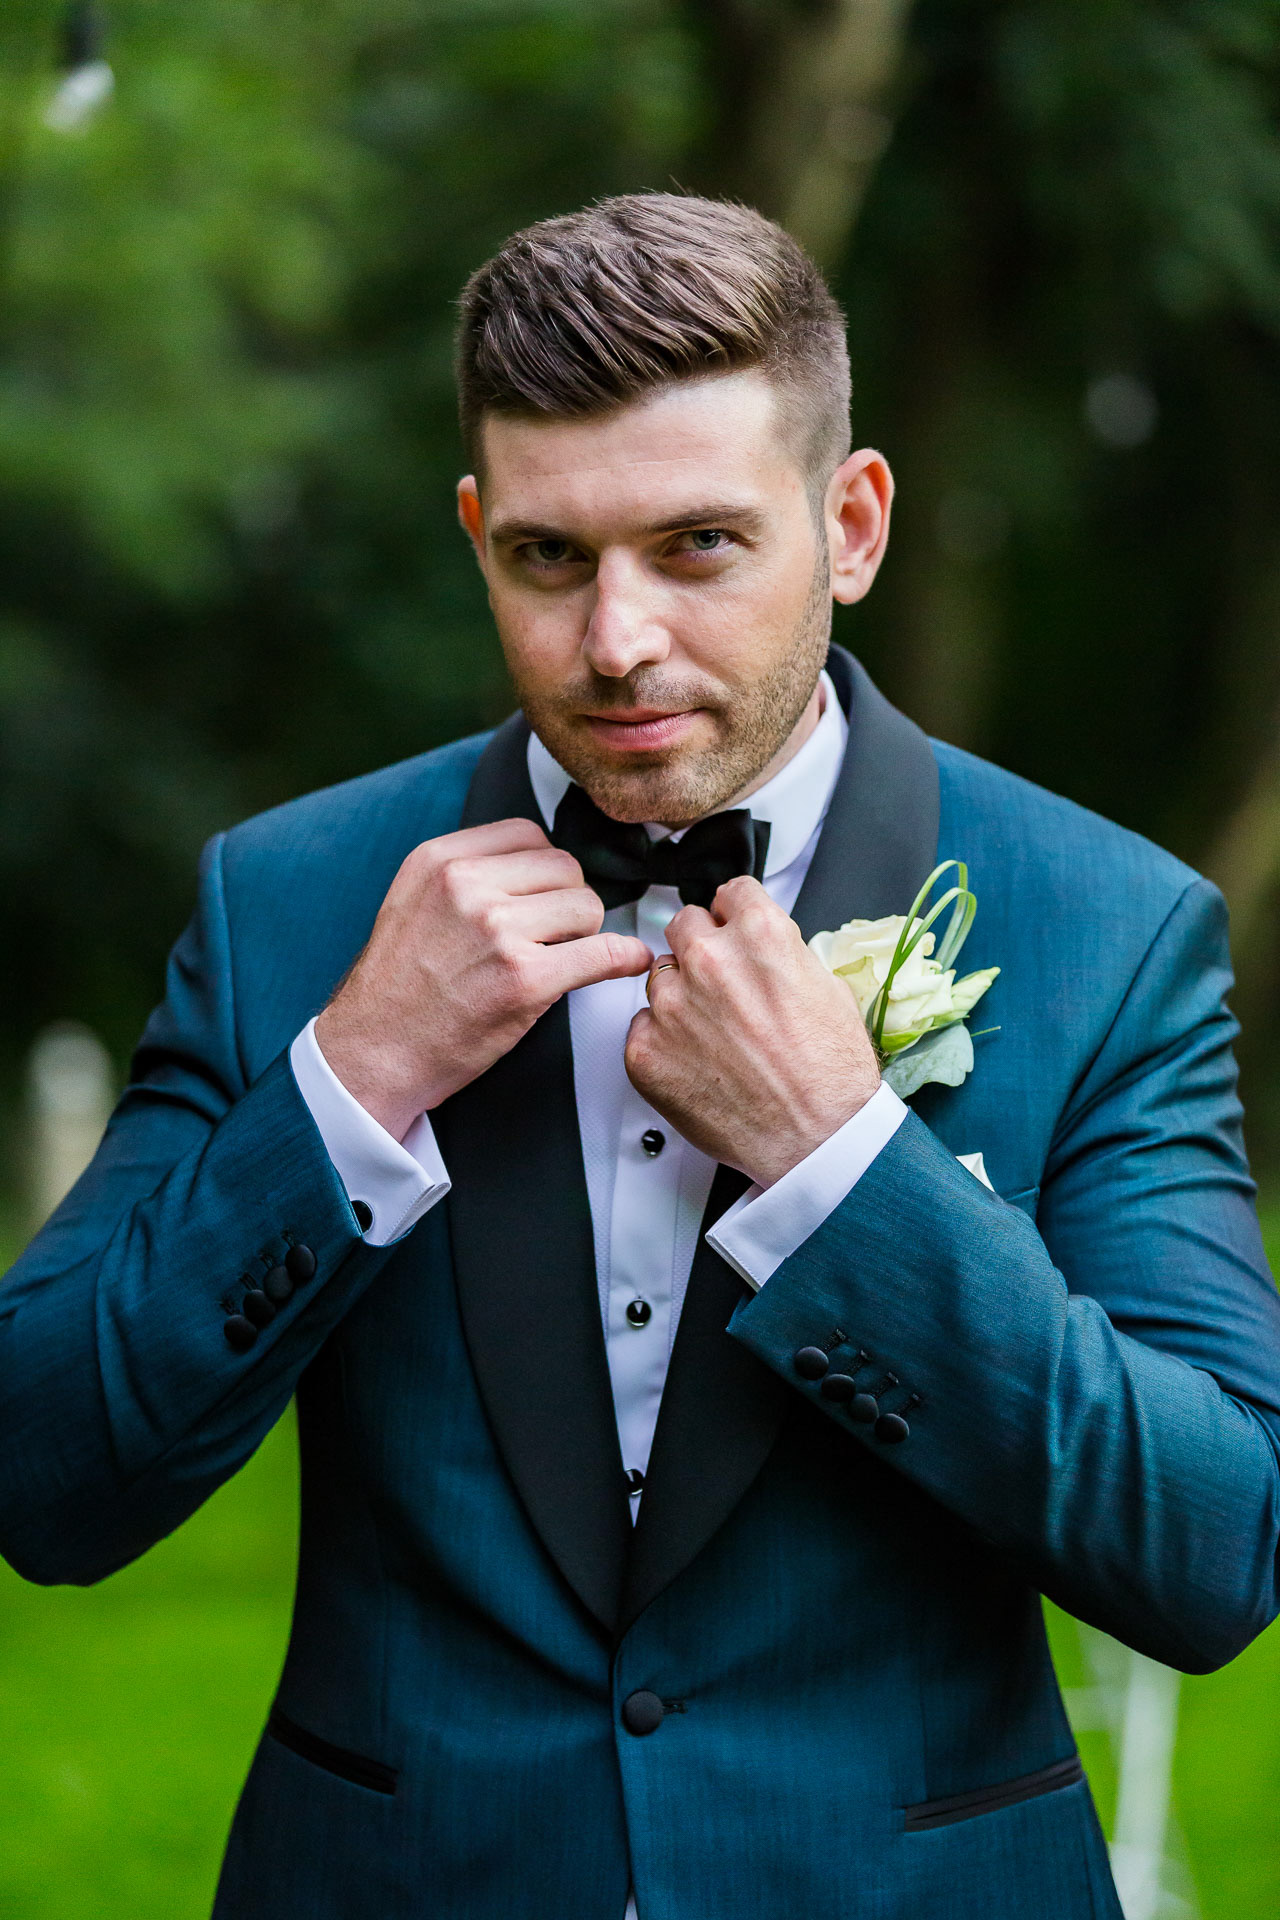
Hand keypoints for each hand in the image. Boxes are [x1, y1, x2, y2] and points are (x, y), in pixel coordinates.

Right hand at [316, 818, 650, 1138]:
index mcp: (439, 861)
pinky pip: (603, 952)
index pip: (528, 833)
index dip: (545, 869)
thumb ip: (465, 875)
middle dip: (568, 901)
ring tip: (558, 959)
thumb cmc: (397, 987)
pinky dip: (624, 958)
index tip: (542, 897)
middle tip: (551, 937)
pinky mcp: (524, 979)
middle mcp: (466, 886)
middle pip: (565, 867)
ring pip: (587, 906)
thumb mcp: (413, 902)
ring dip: (585, 934)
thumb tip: (537, 865)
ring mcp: (497, 931)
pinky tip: (629, 962)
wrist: (374, 1053)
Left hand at [624, 877, 879, 1186]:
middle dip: (703, 948)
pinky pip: (642, 1027)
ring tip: (717, 1034)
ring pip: (660, 976)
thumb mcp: (828, 988)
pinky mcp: (645, 1049)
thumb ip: (783, 954)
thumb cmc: (831, 1075)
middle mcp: (709, 962)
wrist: (816, 1139)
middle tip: (723, 985)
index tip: (733, 927)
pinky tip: (699, 1063)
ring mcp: (671, 1006)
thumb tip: (762, 947)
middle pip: (684, 924)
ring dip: (681, 995)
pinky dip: (664, 1042)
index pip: (730, 892)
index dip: (736, 914)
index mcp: (759, 936)